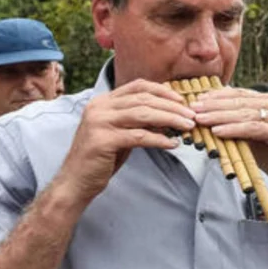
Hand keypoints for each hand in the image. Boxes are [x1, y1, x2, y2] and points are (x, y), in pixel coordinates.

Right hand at [56, 80, 194, 201]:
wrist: (75, 181)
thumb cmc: (101, 158)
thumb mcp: (121, 133)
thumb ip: (140, 121)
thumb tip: (171, 116)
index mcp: (103, 101)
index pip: (138, 86)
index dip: (163, 90)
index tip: (182, 99)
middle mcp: (99, 107)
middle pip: (144, 99)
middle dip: (172, 106)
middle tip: (192, 115)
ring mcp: (99, 122)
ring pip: (143, 114)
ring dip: (170, 119)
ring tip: (188, 126)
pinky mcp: (102, 140)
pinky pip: (138, 136)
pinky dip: (159, 139)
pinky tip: (173, 143)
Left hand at [191, 88, 267, 207]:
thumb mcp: (251, 134)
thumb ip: (236, 121)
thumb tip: (206, 112)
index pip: (241, 94)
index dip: (218, 96)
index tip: (197, 99)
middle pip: (241, 102)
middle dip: (214, 105)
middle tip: (193, 108)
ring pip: (245, 114)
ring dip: (219, 116)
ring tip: (200, 119)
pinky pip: (252, 129)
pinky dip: (233, 129)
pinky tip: (217, 131)